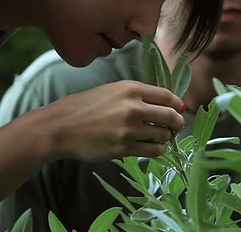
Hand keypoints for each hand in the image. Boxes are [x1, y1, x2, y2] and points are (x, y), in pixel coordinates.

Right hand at [31, 80, 184, 161]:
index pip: (167, 96)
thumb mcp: (112, 90)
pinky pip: (152, 151)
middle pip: (170, 116)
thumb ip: (136, 95)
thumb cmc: (84, 106)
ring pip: (163, 135)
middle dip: (177, 123)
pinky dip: (157, 150)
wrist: (60, 127)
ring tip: (160, 137)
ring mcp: (128, 130)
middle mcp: (133, 108)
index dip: (177, 104)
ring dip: (165, 137)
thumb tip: (164, 103)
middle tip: (176, 127)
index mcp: (131, 89)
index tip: (179, 109)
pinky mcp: (123, 148)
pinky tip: (152, 147)